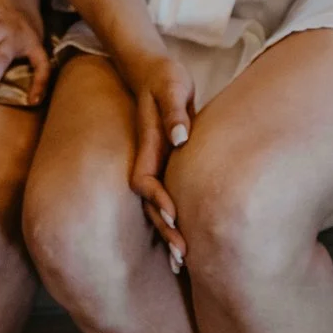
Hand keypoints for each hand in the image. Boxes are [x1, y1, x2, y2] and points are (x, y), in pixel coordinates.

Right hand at [123, 50, 195, 270]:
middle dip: (164, 230)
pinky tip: (187, 237)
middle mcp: (148, 159)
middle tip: (181, 258)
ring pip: (156, 205)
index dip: (158, 202)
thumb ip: (175, 112)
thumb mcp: (171, 87)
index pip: (145, 181)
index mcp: (147, 145)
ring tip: (181, 261)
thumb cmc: (164, 78)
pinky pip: (167, 196)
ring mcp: (156, 164)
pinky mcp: (166, 164)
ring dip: (168, 232)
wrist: (150, 71)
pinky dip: (174, 219)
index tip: (173, 219)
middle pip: (150, 203)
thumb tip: (180, 138)